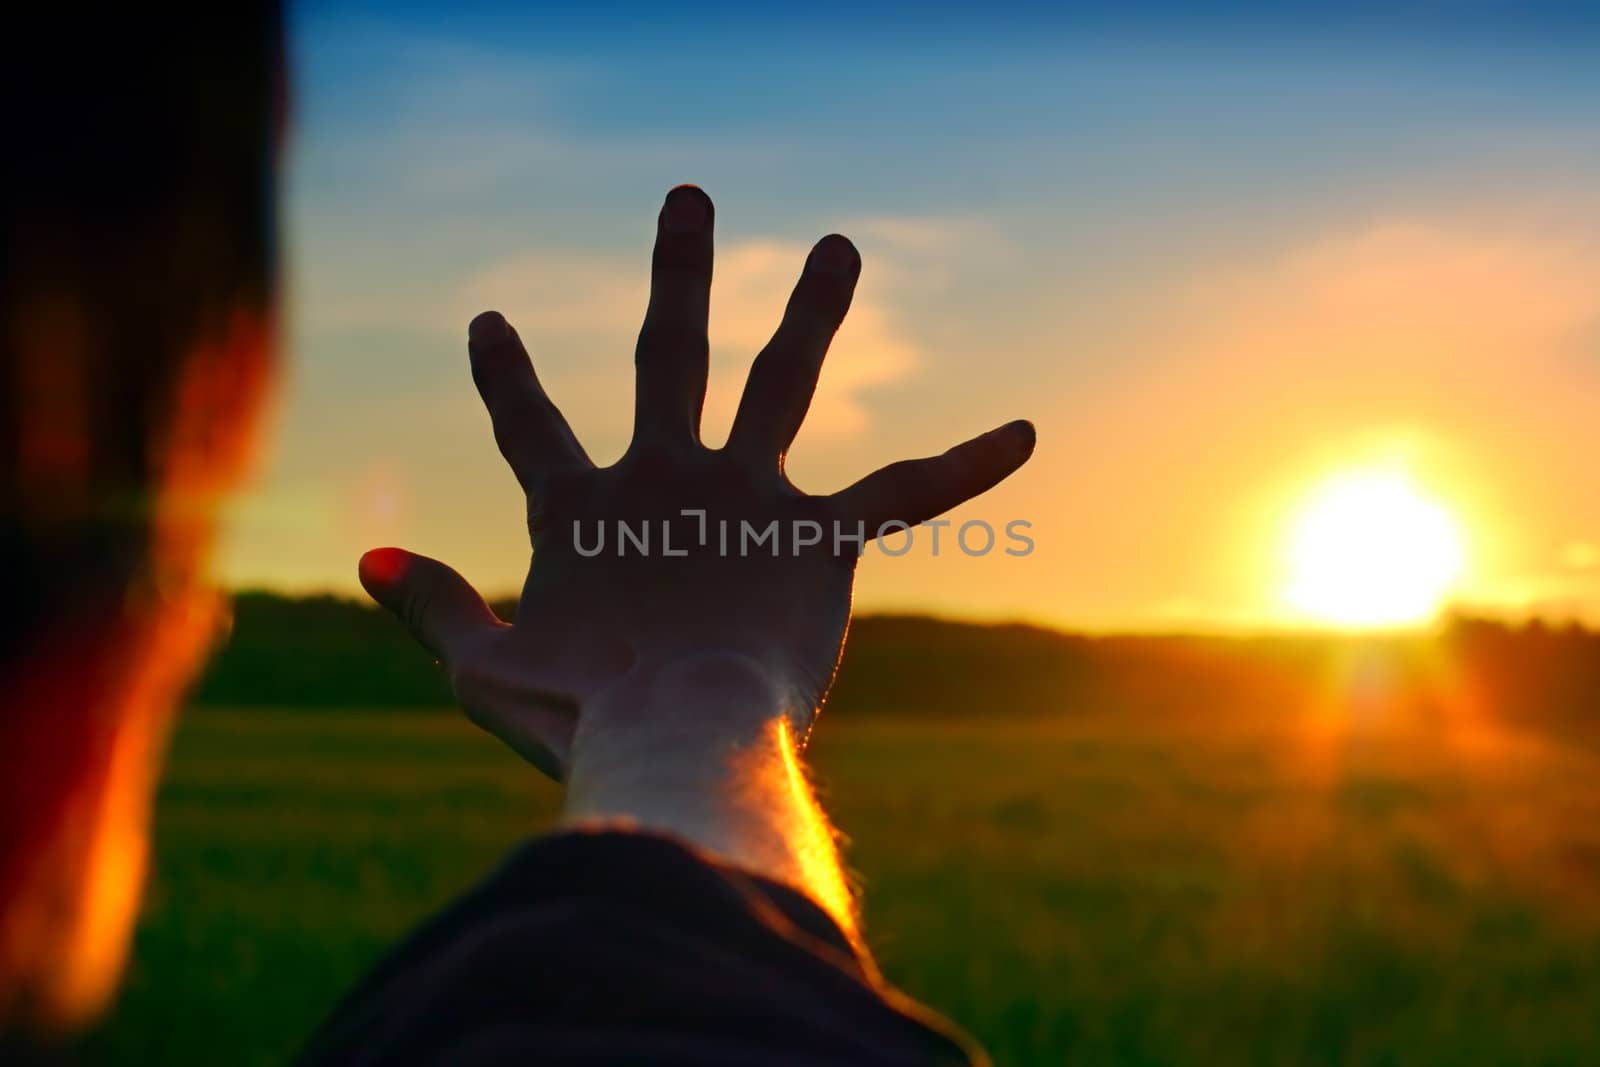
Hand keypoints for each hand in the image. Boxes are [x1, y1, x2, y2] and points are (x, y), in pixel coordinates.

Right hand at [360, 185, 1033, 780]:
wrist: (672, 740)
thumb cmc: (575, 721)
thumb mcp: (482, 667)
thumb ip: (433, 606)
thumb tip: (372, 553)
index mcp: (583, 512)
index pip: (530, 428)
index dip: (508, 377)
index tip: (492, 322)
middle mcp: (666, 477)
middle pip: (669, 353)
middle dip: (679, 270)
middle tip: (693, 199)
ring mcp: (745, 496)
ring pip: (782, 378)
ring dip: (812, 307)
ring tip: (839, 245)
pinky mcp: (817, 538)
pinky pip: (906, 490)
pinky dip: (969, 461)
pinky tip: (1028, 430)